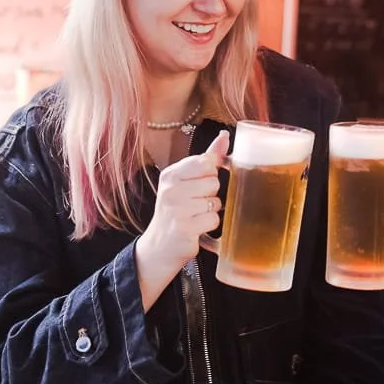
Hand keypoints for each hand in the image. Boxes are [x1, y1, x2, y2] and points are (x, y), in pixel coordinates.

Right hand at [136, 131, 227, 306]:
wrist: (159, 246)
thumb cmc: (176, 209)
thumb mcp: (185, 181)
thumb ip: (206, 158)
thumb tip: (224, 136)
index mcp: (170, 174)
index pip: (205, 162)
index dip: (209, 175)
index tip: (198, 184)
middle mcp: (170, 189)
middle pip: (213, 182)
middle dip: (211, 194)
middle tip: (195, 203)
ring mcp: (176, 209)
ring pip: (215, 202)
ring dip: (211, 211)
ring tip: (196, 215)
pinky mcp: (185, 228)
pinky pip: (214, 219)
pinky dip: (210, 225)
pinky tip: (197, 227)